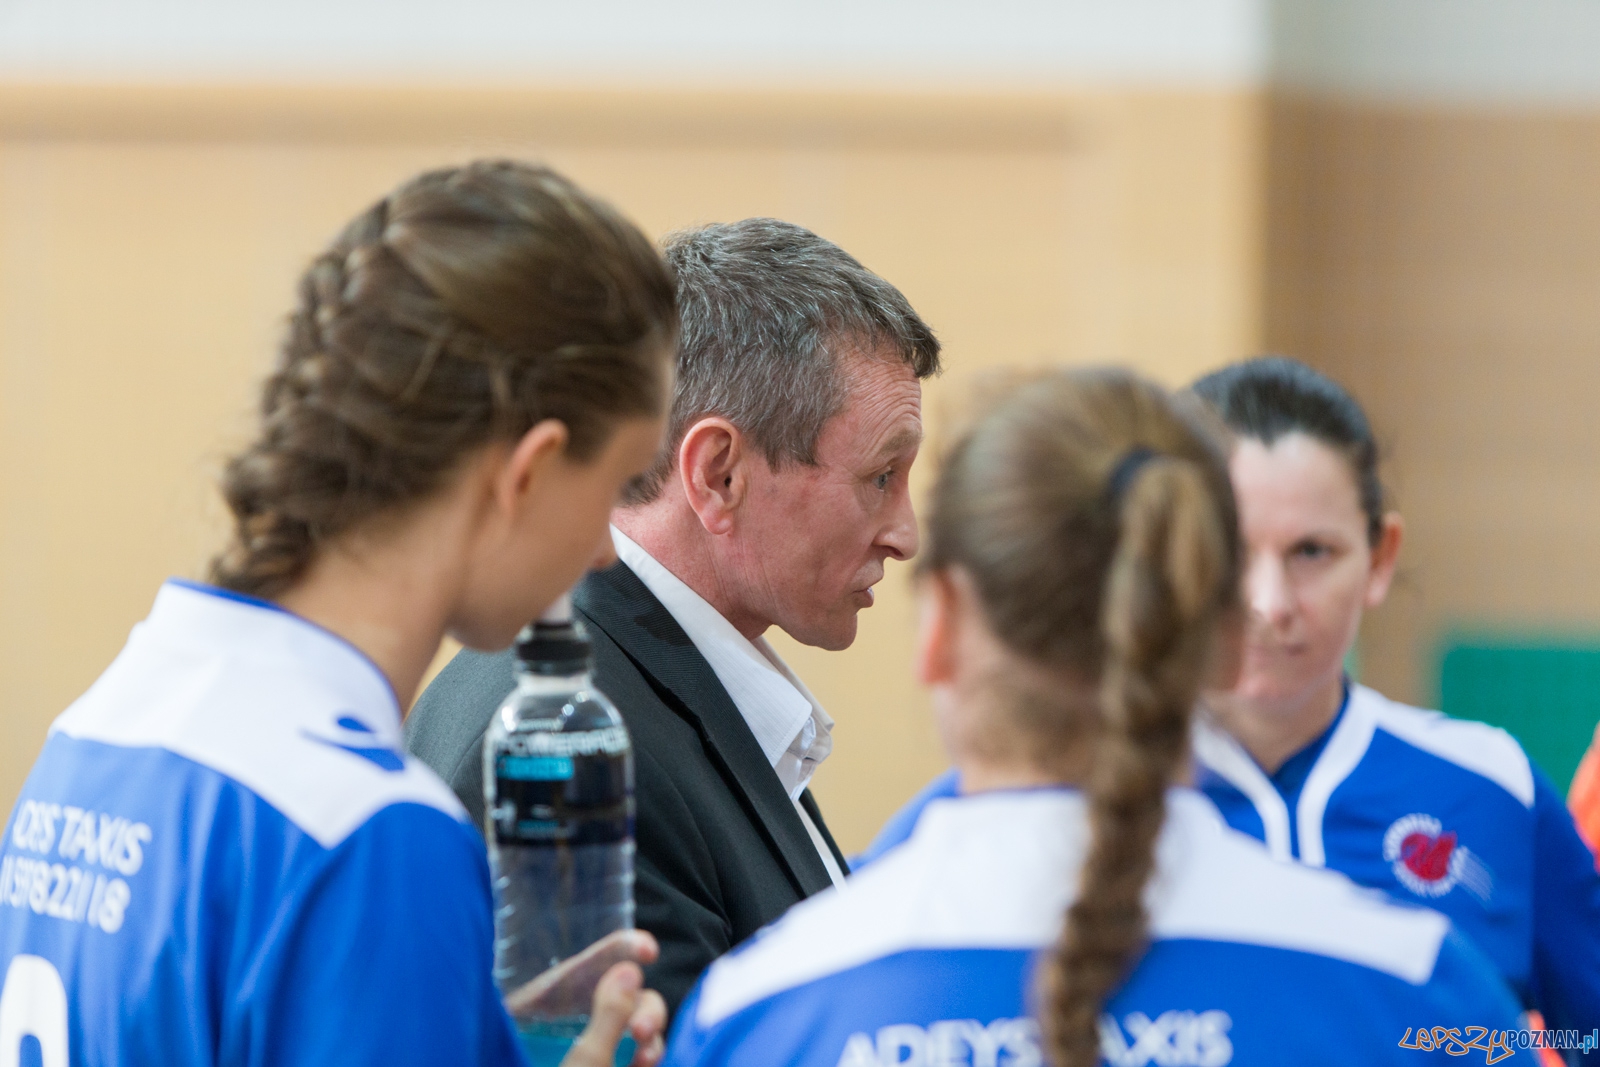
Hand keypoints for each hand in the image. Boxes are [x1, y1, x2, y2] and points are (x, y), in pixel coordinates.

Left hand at [503, 930, 666, 1066]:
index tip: (647, 951)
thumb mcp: (584, 1060)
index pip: (594, 960)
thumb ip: (609, 1017)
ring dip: (650, 1034)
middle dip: (645, 1006)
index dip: (624, 946)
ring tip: (646, 1057)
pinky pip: (632, 1055)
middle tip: (641, 1031)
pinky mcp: (600, 1061)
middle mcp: (574, 1016)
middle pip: (625, 994)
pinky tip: (645, 1062)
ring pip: (634, 1025)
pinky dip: (644, 1057)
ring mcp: (589, 1045)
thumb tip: (631, 970)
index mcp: (556, 1000)